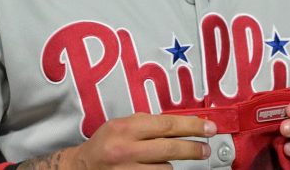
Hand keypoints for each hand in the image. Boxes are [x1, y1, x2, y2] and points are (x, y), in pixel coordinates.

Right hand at [66, 112, 216, 168]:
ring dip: (169, 165)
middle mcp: (126, 150)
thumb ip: (146, 123)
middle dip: (193, 148)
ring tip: (161, 161)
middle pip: (170, 148)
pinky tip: (155, 169)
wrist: (81, 168)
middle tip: (205, 148)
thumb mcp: (121, 125)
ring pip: (165, 169)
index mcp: (126, 129)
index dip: (191, 126)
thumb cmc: (104, 144)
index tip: (208, 127)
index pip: (166, 125)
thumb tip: (179, 124)